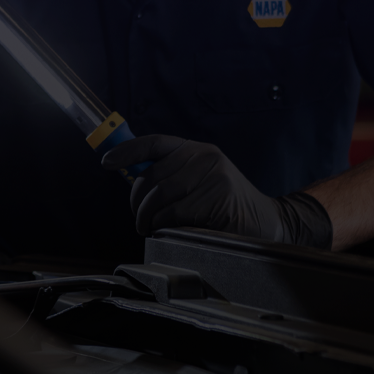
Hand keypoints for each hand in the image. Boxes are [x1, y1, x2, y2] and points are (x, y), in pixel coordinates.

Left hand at [102, 134, 332, 247]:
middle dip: (137, 201)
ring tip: (152, 227)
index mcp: (197, 149)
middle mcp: (205, 156)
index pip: (155, 143)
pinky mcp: (218, 198)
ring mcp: (213, 175)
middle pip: (152, 175)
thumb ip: (171, 176)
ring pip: (160, 196)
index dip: (127, 151)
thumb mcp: (199, 180)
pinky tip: (171, 230)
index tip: (107, 162)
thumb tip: (131, 178)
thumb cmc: (225, 205)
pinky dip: (165, 225)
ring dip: (149, 217)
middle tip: (139, 218)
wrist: (267, 222)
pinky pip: (175, 213)